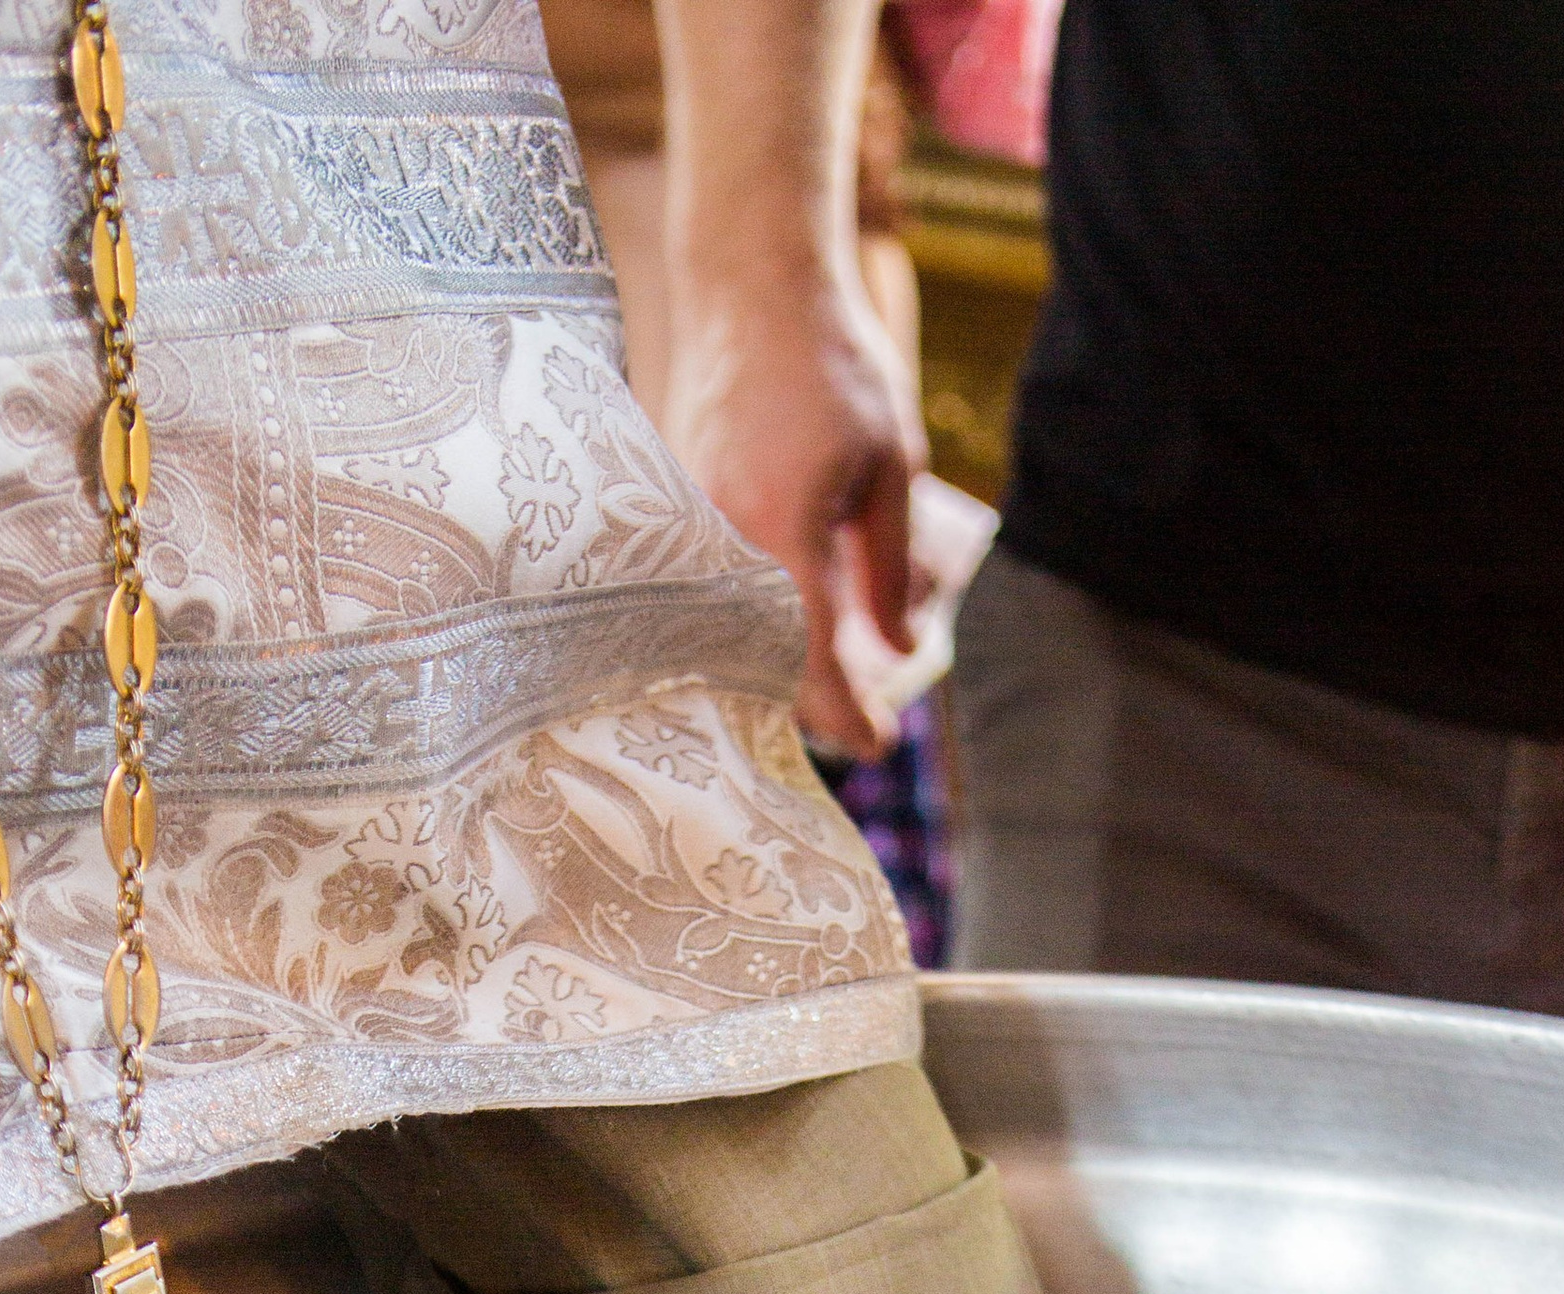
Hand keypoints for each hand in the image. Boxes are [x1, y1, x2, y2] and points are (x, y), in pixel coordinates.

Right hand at [666, 282, 921, 757]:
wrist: (748, 278)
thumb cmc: (831, 360)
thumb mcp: (889, 462)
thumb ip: (889, 565)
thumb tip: (900, 652)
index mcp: (782, 531)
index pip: (811, 657)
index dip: (847, 713)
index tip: (879, 745)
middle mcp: (718, 538)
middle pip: (757, 662)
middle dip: (807, 703)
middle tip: (859, 725)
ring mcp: (680, 524)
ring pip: (723, 632)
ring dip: (769, 664)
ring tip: (820, 686)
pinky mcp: (663, 507)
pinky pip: (700, 589)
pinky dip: (737, 618)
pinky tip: (770, 626)